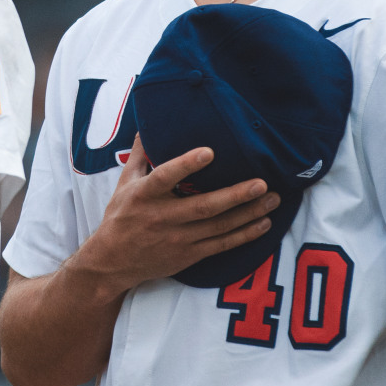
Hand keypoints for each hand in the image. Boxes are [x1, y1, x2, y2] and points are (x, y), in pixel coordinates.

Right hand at [75, 135, 279, 297]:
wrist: (112, 262)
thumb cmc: (120, 217)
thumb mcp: (125, 183)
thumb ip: (140, 154)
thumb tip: (148, 124)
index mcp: (144, 196)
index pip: (165, 178)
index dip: (186, 165)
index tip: (209, 152)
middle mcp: (162, 218)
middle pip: (203, 207)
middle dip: (235, 196)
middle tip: (261, 183)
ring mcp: (177, 240)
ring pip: (218, 227)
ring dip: (248, 214)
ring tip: (272, 199)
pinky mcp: (188, 255)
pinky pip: (221, 246)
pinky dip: (244, 235)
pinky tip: (263, 224)